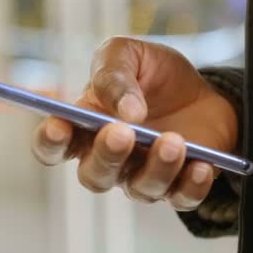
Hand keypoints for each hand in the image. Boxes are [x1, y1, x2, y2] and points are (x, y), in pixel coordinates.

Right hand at [31, 37, 237, 210]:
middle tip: (122, 132)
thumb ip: (114, 74)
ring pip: (140, 188)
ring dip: (156, 167)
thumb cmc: (154, 74)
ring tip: (173, 141)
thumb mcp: (129, 55)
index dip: (51, 141)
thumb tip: (126, 110)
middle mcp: (111, 159)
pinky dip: (191, 185)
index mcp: (86, 127)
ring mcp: (144, 175)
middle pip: (95, 175)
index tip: (58, 125)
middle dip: (106, 155)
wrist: (201, 88)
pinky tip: (200, 165)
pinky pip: (182, 197)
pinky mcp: (181, 185)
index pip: (55, 146)